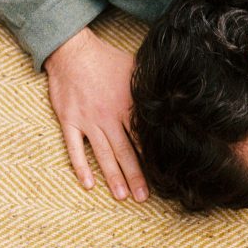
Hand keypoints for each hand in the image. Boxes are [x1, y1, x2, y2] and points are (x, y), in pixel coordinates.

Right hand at [43, 27, 147, 200]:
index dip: (152, 157)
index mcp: (127, 106)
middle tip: (143, 196)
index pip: (142, 137)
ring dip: (113, 177)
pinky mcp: (69, 121)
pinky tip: (88, 184)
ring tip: (122, 196)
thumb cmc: (106, 59)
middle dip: (135, 175)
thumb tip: (178, 92)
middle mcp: (108, 116)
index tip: (163, 175)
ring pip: (102, 154)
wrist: (72, 50)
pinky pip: (74, 148)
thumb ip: (152, 86)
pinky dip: (80, 167)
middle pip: (124, 152)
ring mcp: (88, 120)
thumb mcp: (135, 69)